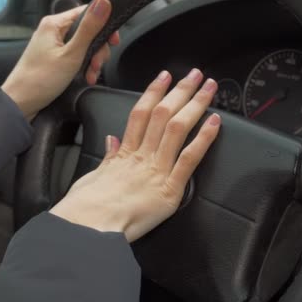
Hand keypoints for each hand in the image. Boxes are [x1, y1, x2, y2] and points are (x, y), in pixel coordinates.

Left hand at [2, 0, 119, 120]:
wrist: (20, 103)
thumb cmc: (40, 80)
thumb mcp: (72, 54)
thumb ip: (89, 29)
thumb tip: (103, 2)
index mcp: (54, 24)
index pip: (87, 12)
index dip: (103, 25)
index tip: (112, 41)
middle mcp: (53, 31)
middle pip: (87, 31)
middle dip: (97, 50)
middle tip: (96, 65)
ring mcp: (53, 44)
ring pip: (83, 45)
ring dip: (92, 61)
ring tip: (90, 75)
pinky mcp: (53, 58)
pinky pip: (75, 56)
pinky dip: (83, 66)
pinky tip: (86, 77)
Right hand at [50, 69, 220, 241]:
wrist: (88, 226)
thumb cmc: (87, 207)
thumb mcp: (94, 176)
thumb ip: (108, 157)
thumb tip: (112, 140)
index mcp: (125, 154)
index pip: (141, 114)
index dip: (154, 92)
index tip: (164, 77)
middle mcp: (142, 157)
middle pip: (163, 114)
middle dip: (180, 91)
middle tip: (195, 75)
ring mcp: (156, 170)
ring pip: (177, 128)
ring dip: (195, 105)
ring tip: (209, 89)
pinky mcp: (169, 190)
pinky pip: (188, 159)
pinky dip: (202, 139)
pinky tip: (214, 123)